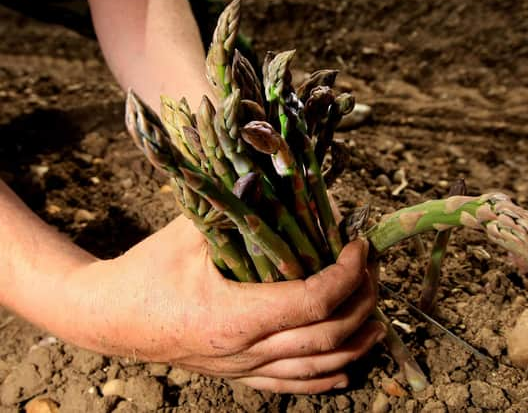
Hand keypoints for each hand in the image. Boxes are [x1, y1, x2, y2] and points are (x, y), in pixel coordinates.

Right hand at [61, 215, 381, 393]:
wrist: (109, 317)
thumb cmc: (146, 271)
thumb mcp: (189, 232)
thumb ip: (234, 209)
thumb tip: (276, 180)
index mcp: (232, 315)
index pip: (313, 300)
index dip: (347, 274)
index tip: (359, 247)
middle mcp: (242, 350)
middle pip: (326, 336)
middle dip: (361, 302)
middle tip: (372, 272)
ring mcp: (242, 369)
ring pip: (316, 369)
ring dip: (354, 344)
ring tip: (378, 321)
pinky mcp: (237, 376)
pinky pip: (290, 386)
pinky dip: (324, 379)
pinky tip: (344, 371)